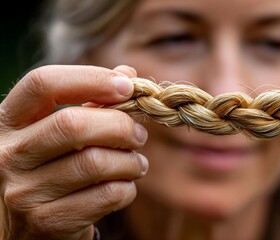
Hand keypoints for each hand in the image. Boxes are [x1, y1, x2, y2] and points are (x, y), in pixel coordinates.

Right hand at [0, 65, 148, 239]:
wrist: (31, 230)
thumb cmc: (53, 169)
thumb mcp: (60, 132)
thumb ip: (91, 101)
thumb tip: (127, 73)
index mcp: (8, 121)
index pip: (43, 83)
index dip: (91, 79)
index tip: (127, 87)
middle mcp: (7, 154)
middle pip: (73, 123)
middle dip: (121, 126)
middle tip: (139, 135)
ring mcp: (23, 191)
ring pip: (95, 162)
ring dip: (130, 162)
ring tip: (136, 164)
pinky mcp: (46, 221)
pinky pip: (106, 195)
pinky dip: (127, 189)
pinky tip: (124, 187)